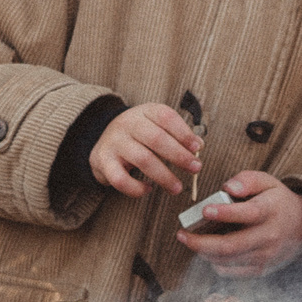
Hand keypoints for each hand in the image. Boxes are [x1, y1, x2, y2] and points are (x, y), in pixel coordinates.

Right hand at [89, 102, 203, 197]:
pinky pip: (120, 179)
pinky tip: (148, 189)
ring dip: (163, 176)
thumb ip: (177, 134)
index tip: (197, 147)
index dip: (184, 133)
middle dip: (179, 155)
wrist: (104, 140)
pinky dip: (136, 188)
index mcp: (144, 111)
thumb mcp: (156, 126)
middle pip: (156, 138)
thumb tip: (198, 146)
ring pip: (142, 159)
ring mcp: (114, 142)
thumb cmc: (138, 135)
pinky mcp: (103, 161)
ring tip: (177, 187)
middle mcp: (128, 123)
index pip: (166, 117)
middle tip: (195, 168)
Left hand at [177, 170, 301, 278]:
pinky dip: (215, 263)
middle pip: (231, 245)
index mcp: (271, 210)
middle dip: (201, 242)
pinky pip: (231, 272)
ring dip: (204, 252)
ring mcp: (265, 256)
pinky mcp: (260, 269)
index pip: (248, 214)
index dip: (225, 213)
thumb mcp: (267, 182)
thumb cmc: (277, 201)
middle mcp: (269, 236)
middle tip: (181, 235)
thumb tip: (227, 188)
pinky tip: (209, 251)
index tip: (205, 210)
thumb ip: (247, 180)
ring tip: (191, 241)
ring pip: (228, 260)